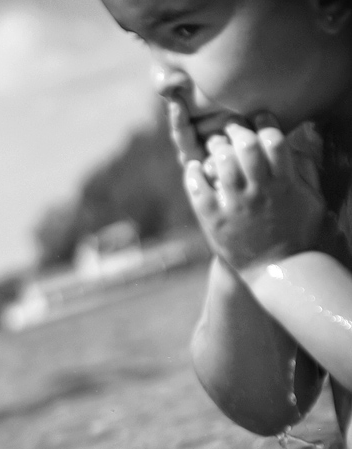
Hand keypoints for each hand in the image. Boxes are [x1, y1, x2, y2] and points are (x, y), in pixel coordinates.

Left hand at [174, 108, 326, 268]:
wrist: (278, 271)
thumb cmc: (298, 234)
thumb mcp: (312, 200)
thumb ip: (305, 172)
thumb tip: (300, 143)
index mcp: (284, 183)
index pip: (273, 140)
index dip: (264, 123)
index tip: (257, 118)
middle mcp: (258, 191)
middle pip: (245, 146)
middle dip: (236, 131)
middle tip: (231, 128)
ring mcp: (234, 205)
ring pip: (221, 163)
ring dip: (215, 148)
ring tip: (215, 145)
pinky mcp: (214, 220)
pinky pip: (198, 190)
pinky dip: (194, 174)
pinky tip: (194, 167)